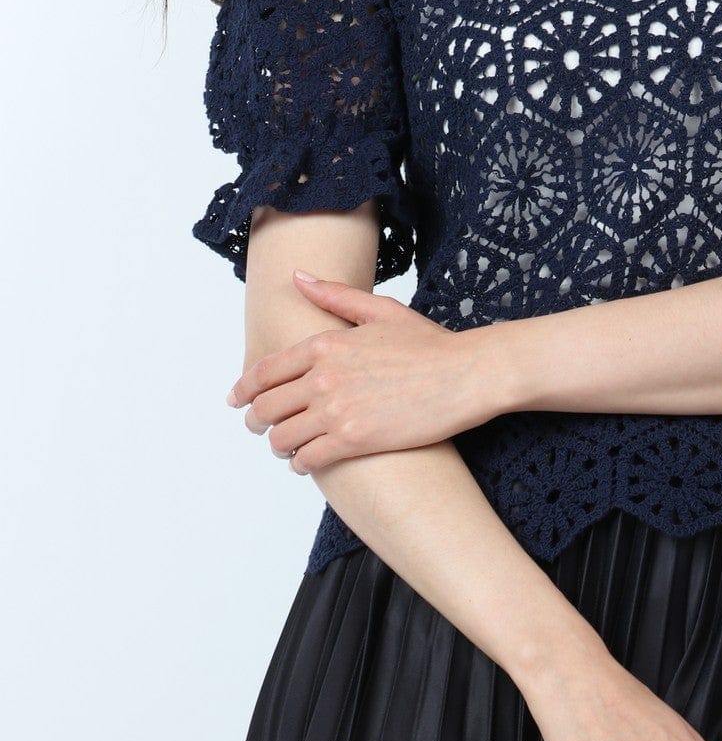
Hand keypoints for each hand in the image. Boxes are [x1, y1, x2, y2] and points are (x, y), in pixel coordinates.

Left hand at [226, 272, 486, 471]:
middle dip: (255, 420)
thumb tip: (298, 278)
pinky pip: (308, 459)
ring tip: (285, 446)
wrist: (466, 375)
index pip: (266, 371)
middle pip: (267, 407)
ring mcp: (337, 410)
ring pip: (283, 436)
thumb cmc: (429, 344)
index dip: (244, 389)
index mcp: (326, 343)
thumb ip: (333, 294)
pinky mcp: (354, 440)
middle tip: (257, 427)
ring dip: (278, 444)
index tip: (237, 399)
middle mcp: (324, 377)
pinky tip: (306, 461)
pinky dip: (300, 463)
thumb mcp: (381, 310)